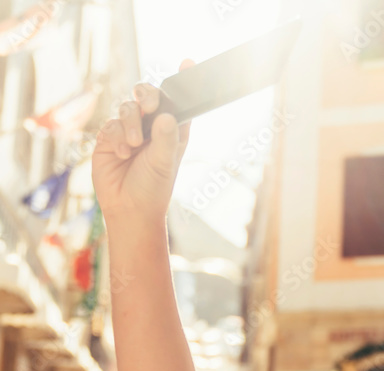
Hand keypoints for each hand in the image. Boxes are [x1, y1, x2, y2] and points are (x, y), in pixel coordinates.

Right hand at [92, 61, 193, 231]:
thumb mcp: (164, 163)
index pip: (178, 101)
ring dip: (130, 124)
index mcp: (173, 130)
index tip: (188, 61)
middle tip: (148, 105)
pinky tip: (121, 153)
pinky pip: (110, 125)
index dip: (182, 81)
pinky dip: (115, 137)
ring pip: (127, 108)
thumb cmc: (154, 188)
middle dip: (147, 95)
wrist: (128, 209)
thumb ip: (166, 138)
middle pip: (147, 95)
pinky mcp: (109, 138)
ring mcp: (129, 130)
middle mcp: (152, 127)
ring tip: (133, 146)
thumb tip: (166, 115)